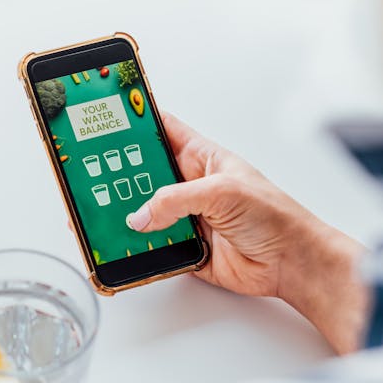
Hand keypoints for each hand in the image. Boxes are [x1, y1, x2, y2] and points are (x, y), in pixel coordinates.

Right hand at [125, 114, 367, 353]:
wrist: (290, 262)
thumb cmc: (273, 216)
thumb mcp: (222, 192)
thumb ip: (175, 200)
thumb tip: (140, 214)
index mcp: (203, 159)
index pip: (163, 132)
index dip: (138, 123)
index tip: (109, 119)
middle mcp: (191, 186)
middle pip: (144, 176)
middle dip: (118, 175)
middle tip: (91, 174)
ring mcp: (186, 218)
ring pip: (144, 213)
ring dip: (126, 215)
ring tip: (101, 212)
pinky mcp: (185, 248)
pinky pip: (152, 247)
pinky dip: (138, 248)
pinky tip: (124, 245)